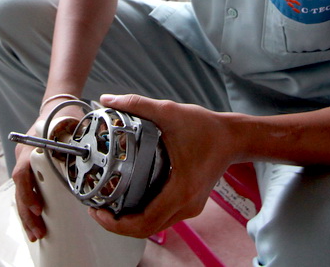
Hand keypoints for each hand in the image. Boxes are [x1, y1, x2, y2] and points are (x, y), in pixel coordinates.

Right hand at [12, 111, 80, 241]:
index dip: (28, 192)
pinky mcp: (29, 167)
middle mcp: (23, 154)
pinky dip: (29, 204)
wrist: (57, 106)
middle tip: (37, 232)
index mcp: (32, 146)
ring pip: (20, 191)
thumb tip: (86, 161)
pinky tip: (35, 220)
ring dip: (26, 213)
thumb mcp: (71, 127)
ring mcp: (24, 161)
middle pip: (19, 188)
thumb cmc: (64, 116)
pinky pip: (26, 188)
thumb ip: (74, 143)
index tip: (37, 208)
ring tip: (35, 233)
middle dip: (26, 213)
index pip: (23, 173)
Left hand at [87, 94, 234, 238]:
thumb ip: (136, 104)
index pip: (145, 221)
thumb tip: (108, 99)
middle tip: (97, 210)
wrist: (233, 137)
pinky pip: (162, 218)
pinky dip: (143, 215)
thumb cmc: (206, 127)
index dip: (117, 223)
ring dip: (130, 222)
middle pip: (146, 229)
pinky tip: (128, 201)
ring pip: (154, 226)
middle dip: (117, 225)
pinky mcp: (190, 203)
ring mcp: (189, 206)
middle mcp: (186, 204)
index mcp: (181, 189)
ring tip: (108, 206)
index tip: (99, 212)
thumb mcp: (169, 112)